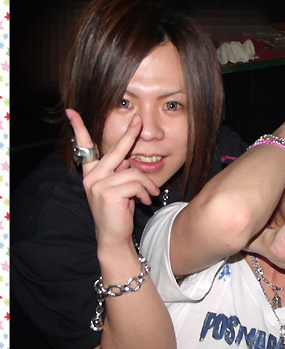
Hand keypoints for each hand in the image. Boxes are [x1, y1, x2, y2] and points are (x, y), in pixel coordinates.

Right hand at [66, 109, 158, 248]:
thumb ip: (119, 173)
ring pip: (134, 172)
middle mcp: (91, 177)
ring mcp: (98, 185)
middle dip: (129, 134)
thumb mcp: (119, 189)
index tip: (71, 112)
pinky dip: (145, 192)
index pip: (84, 148)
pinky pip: (136, 183)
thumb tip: (128, 159)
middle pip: (115, 150)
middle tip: (140, 120)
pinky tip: (144, 202)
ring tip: (149, 195)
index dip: (78, 129)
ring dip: (147, 184)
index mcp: (91, 174)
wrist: (114, 237)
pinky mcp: (108, 193)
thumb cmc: (119, 212)